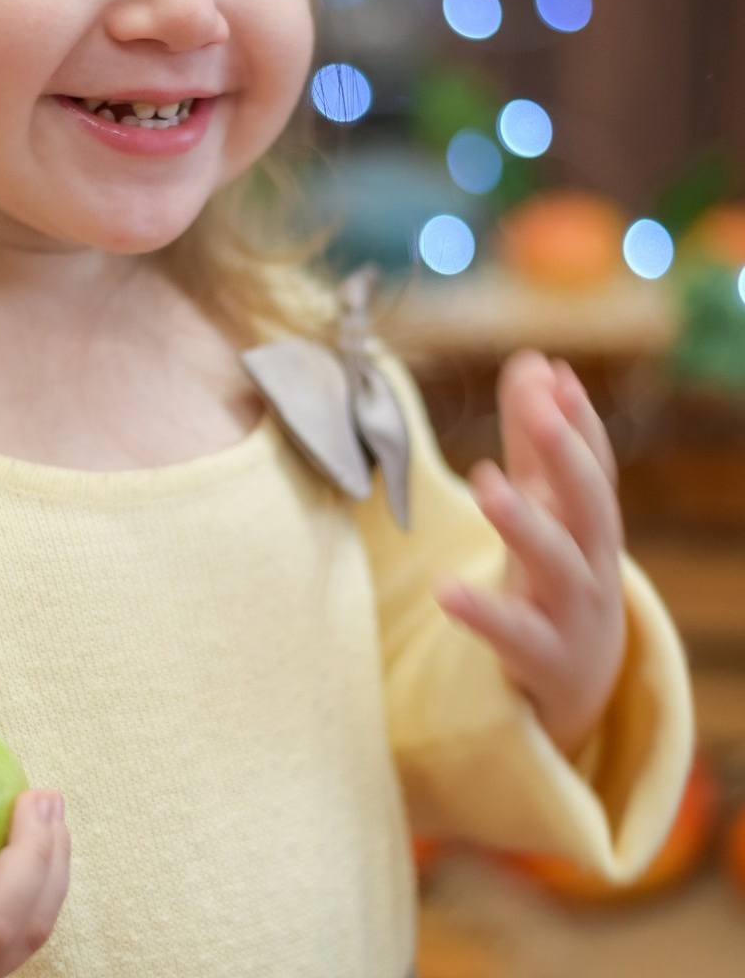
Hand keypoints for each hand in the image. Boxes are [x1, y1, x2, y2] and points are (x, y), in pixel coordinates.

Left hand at [436, 351, 626, 760]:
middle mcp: (591, 560)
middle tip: (541, 410)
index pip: (593, 464)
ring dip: (525, 522)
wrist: (580, 675)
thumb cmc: (556, 570)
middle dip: (568, 456)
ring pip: (557, 565)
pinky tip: (445, 589)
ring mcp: (571, 610)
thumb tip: (534, 360)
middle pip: (591, 505)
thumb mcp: (546, 505)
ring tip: (486, 482)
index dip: (577, 420)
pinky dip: (481, 613)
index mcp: (590, 521)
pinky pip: (513, 635)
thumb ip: (533, 439)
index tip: (555, 374)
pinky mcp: (540, 656)